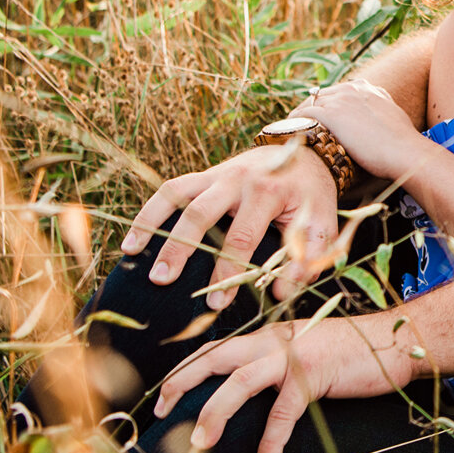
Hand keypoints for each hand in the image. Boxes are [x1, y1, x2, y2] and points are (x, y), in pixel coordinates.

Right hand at [122, 142, 338, 308]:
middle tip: (162, 281)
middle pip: (200, 214)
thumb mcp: (322, 222)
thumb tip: (281, 294)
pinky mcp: (206, 175)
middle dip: (179, 249)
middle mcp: (238, 180)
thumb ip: (308, 258)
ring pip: (176, 194)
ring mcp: (218, 174)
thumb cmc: (312, 194)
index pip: (243, 237)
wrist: (307, 150)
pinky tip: (134, 235)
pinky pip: (172, 189)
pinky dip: (151, 210)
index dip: (228, 271)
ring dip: (151, 223)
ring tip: (130, 252)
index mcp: (269, 192)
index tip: (218, 302)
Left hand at [152, 312, 414, 452]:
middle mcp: (274, 340)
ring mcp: (293, 355)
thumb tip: (252, 394)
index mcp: (269, 336)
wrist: (397, 341)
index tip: (163, 395)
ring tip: (199, 443)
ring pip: (238, 381)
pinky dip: (271, 441)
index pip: (217, 348)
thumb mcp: (307, 353)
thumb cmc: (354, 353)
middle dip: (182, 382)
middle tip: (159, 411)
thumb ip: (279, 366)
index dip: (187, 369)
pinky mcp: (314, 374)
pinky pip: (283, 412)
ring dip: (214, 412)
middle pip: (214, 356)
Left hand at [290, 78, 425, 181]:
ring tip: (288, 130)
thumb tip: (376, 124)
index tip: (318, 117)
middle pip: (320, 96)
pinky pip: (304, 115)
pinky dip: (294, 123)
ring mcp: (341, 100)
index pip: (336, 92)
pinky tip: (287, 134)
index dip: (325, 105)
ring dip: (298, 117)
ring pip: (309, 104)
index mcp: (367, 88)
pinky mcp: (332, 114)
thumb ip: (380, 113)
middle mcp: (352, 89)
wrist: (405, 151)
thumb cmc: (402, 143)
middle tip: (299, 125)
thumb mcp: (392, 117)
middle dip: (309, 110)